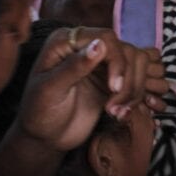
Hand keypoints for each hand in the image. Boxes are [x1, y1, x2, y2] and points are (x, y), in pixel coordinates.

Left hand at [15, 27, 164, 151]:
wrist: (43, 138)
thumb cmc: (38, 113)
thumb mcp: (50, 90)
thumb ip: (74, 66)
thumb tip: (99, 45)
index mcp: (67, 41)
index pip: (107, 37)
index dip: (117, 60)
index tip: (114, 87)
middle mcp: (87, 47)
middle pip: (127, 51)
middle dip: (127, 81)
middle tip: (114, 108)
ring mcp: (101, 64)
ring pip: (137, 65)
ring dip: (134, 90)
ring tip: (117, 113)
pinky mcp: (111, 81)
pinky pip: (137, 80)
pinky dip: (137, 97)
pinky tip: (124, 114)